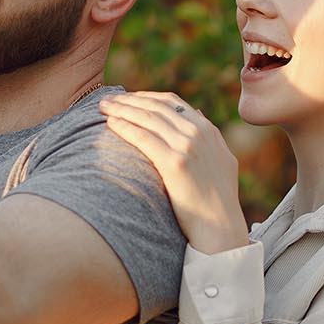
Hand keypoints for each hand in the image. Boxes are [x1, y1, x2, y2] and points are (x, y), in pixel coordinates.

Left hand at [100, 92, 250, 253]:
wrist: (220, 226)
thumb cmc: (216, 198)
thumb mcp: (221, 159)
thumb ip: (208, 137)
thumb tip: (196, 113)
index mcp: (208, 130)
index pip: (171, 102)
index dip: (145, 97)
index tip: (126, 98)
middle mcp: (199, 133)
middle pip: (156, 107)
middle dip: (128, 100)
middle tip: (106, 99)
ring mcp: (188, 147)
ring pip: (148, 118)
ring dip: (122, 109)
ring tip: (102, 107)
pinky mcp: (175, 163)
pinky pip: (144, 138)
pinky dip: (125, 127)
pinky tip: (111, 123)